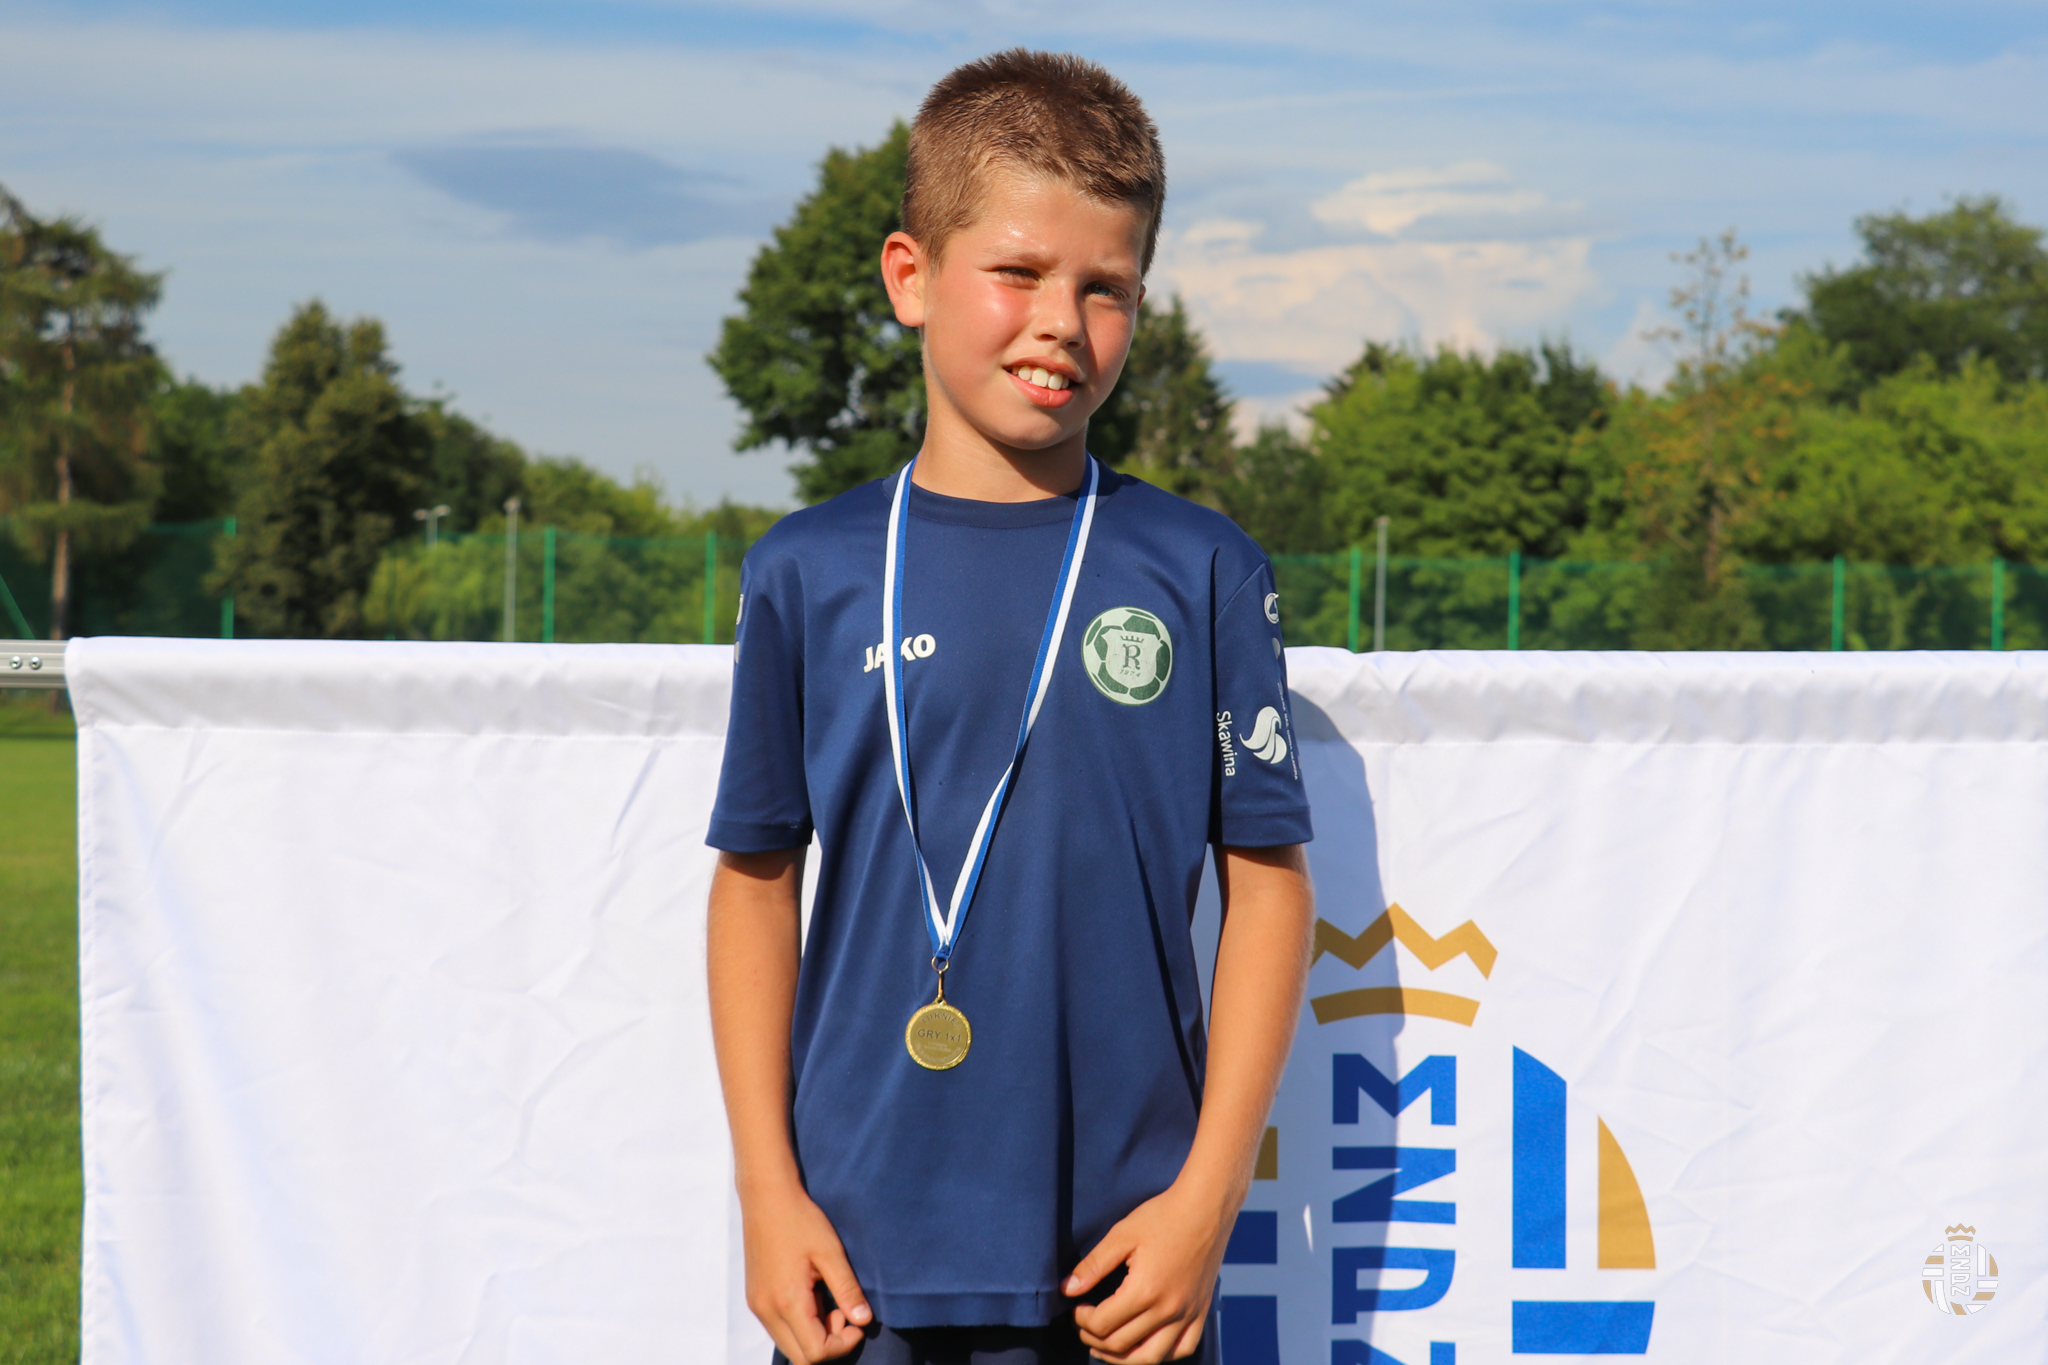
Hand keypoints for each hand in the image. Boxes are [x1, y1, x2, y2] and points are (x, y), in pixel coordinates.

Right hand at [740, 1179, 873, 1362]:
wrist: (766, 1196)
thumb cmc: (801, 1220)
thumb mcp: (831, 1253)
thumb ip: (847, 1290)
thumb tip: (864, 1321)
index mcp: (787, 1302)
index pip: (815, 1354)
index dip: (843, 1344)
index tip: (856, 1320)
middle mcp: (766, 1311)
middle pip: (800, 1357)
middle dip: (828, 1344)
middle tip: (842, 1311)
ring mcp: (758, 1306)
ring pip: (789, 1345)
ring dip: (813, 1334)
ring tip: (827, 1299)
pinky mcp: (755, 1299)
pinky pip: (780, 1329)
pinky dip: (800, 1324)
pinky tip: (812, 1294)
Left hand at [1064, 1180, 1232, 1362]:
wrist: (1207, 1207)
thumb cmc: (1162, 1216)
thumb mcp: (1122, 1234)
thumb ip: (1093, 1265)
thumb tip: (1067, 1290)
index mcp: (1145, 1291)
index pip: (1102, 1324)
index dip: (1081, 1320)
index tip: (1075, 1308)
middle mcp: (1168, 1310)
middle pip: (1121, 1344)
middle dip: (1094, 1338)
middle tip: (1083, 1325)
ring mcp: (1187, 1314)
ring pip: (1150, 1357)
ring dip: (1122, 1358)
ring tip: (1105, 1346)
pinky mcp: (1201, 1311)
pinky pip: (1182, 1349)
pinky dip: (1160, 1355)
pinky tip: (1145, 1345)